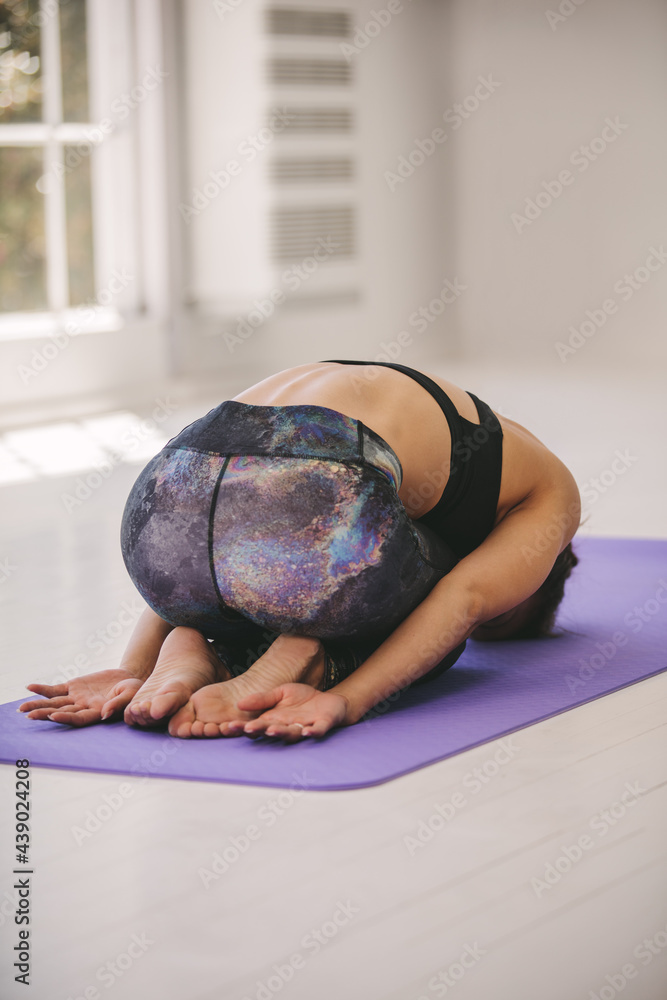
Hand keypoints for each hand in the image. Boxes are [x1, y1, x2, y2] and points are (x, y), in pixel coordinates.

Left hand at [19, 669, 144, 726]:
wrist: (129, 678)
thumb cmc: (134, 690)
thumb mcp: (130, 695)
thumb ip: (117, 705)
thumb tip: (104, 714)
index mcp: (97, 713)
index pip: (78, 718)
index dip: (66, 718)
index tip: (54, 716)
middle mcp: (83, 707)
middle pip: (61, 712)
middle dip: (44, 714)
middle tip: (29, 716)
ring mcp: (77, 697)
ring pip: (54, 702)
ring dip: (38, 705)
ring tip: (21, 709)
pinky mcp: (74, 687)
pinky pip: (55, 689)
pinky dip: (43, 689)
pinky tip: (30, 687)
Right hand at [228, 682, 347, 741]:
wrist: (329, 700)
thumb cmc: (302, 700)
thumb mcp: (280, 693)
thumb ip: (262, 699)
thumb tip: (239, 704)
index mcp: (274, 720)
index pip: (255, 726)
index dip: (243, 727)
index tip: (228, 726)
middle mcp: (287, 727)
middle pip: (270, 732)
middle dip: (259, 731)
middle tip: (247, 730)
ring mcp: (304, 728)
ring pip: (291, 734)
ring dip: (282, 733)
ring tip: (272, 730)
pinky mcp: (322, 725)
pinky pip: (317, 731)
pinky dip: (313, 732)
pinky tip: (307, 732)